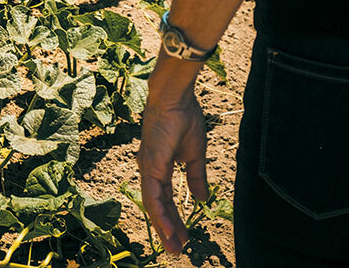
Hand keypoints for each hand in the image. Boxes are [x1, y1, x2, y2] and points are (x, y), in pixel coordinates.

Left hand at [136, 76, 208, 254]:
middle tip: (177, 250)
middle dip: (168, 229)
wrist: (176, 98)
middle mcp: (149, 170)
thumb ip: (196, 177)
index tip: (184, 236)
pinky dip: (160, 214)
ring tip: (174, 247)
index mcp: (158, 167)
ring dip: (164, 228)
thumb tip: (201, 199)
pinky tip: (168, 229)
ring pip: (154, 205)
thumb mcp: (194, 154)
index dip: (174, 218)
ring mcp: (147, 168)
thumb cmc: (184, 119)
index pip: (165, 199)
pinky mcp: (150, 165)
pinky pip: (153, 196)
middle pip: (157, 206)